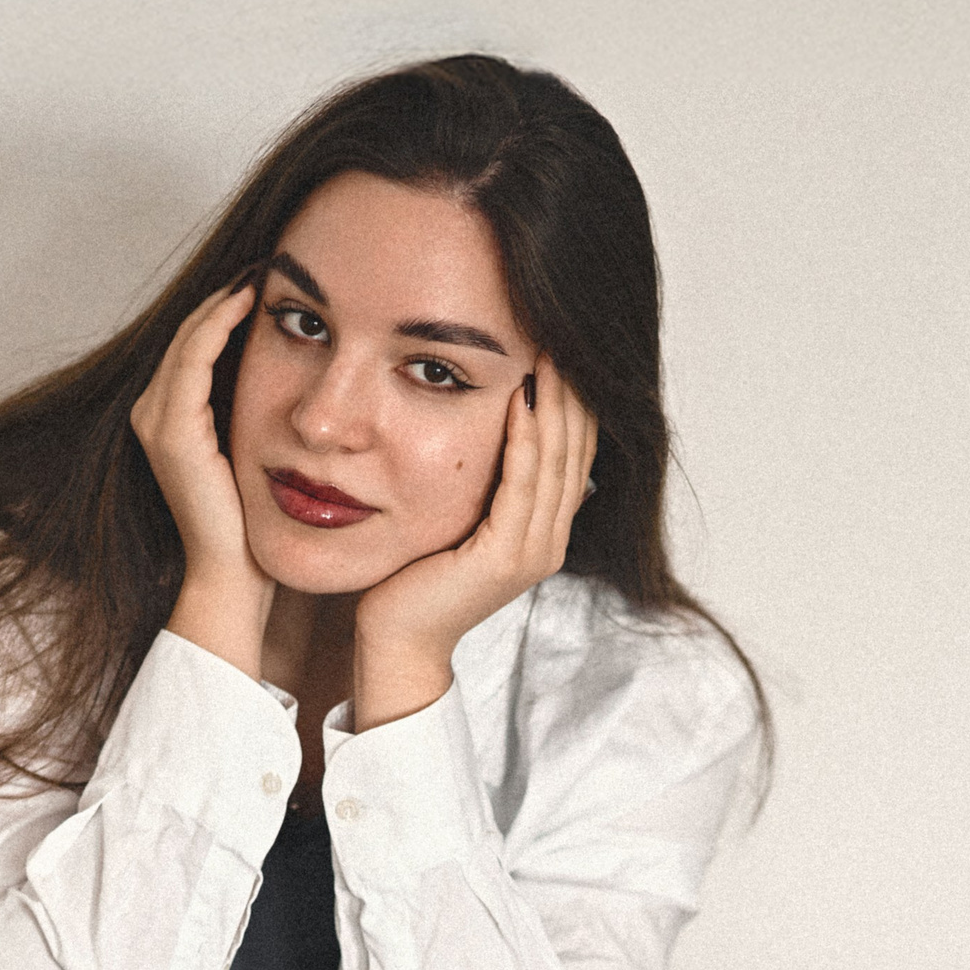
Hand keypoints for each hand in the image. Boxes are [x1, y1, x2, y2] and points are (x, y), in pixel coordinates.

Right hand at [130, 280, 273, 677]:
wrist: (236, 576)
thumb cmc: (254, 525)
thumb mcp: (259, 450)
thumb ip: (261, 409)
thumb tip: (301, 367)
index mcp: (171, 418)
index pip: (198, 342)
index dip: (230, 306)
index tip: (271, 275)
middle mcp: (152, 412)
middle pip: (191, 330)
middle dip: (228, 293)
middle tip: (269, 256)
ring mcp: (157, 420)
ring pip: (191, 336)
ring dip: (225, 298)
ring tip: (263, 269)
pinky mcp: (172, 429)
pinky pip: (195, 357)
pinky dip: (220, 324)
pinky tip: (251, 300)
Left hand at [351, 353, 597, 728]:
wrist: (396, 636)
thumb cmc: (415, 575)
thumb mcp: (459, 518)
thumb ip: (487, 485)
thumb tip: (497, 432)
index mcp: (543, 531)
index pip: (573, 452)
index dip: (573, 399)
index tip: (562, 347)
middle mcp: (548, 542)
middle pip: (574, 451)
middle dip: (571, 391)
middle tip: (564, 334)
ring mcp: (532, 553)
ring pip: (555, 463)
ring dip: (554, 404)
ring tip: (548, 352)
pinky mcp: (506, 559)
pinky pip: (523, 486)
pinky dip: (525, 440)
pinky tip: (520, 399)